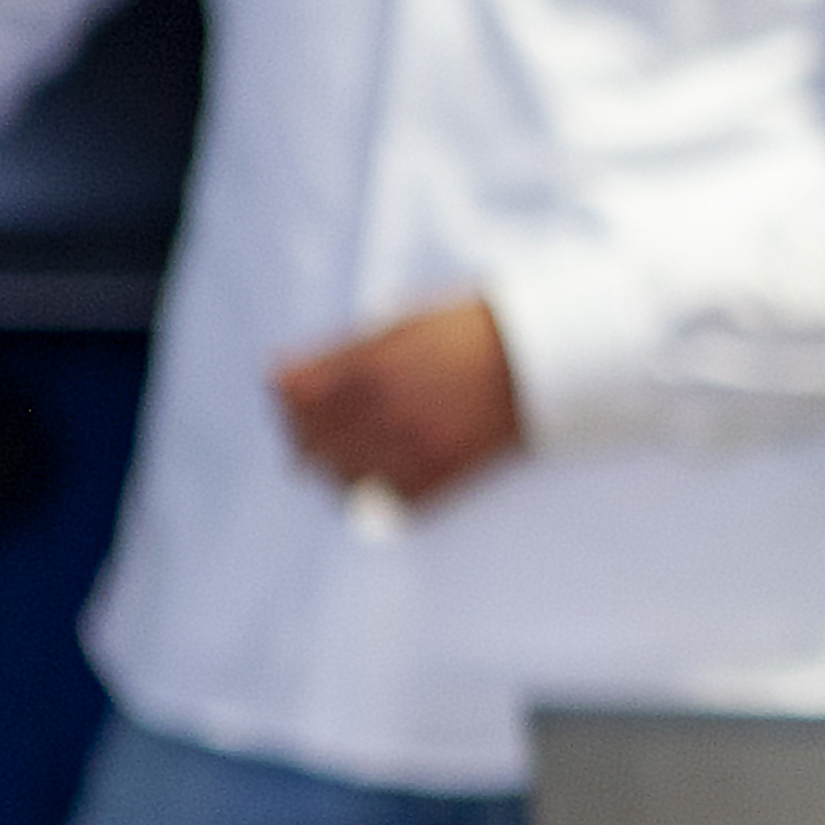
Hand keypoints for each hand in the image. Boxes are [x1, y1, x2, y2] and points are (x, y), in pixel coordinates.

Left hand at [272, 297, 522, 505]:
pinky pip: (391, 499)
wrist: (541, 355)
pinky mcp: (443, 471)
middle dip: (305, 440)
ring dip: (338, 472)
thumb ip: (342, 353)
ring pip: (343, 478)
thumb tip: (284, 376)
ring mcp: (411, 442)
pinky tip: (389, 479)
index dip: (285, 400)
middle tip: (311, 443)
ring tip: (349, 465)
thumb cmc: (469, 332)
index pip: (290, 394)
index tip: (293, 403)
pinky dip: (383, 494)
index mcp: (365, 364)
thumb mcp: (398, 325)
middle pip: (308, 441)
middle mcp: (381, 406)